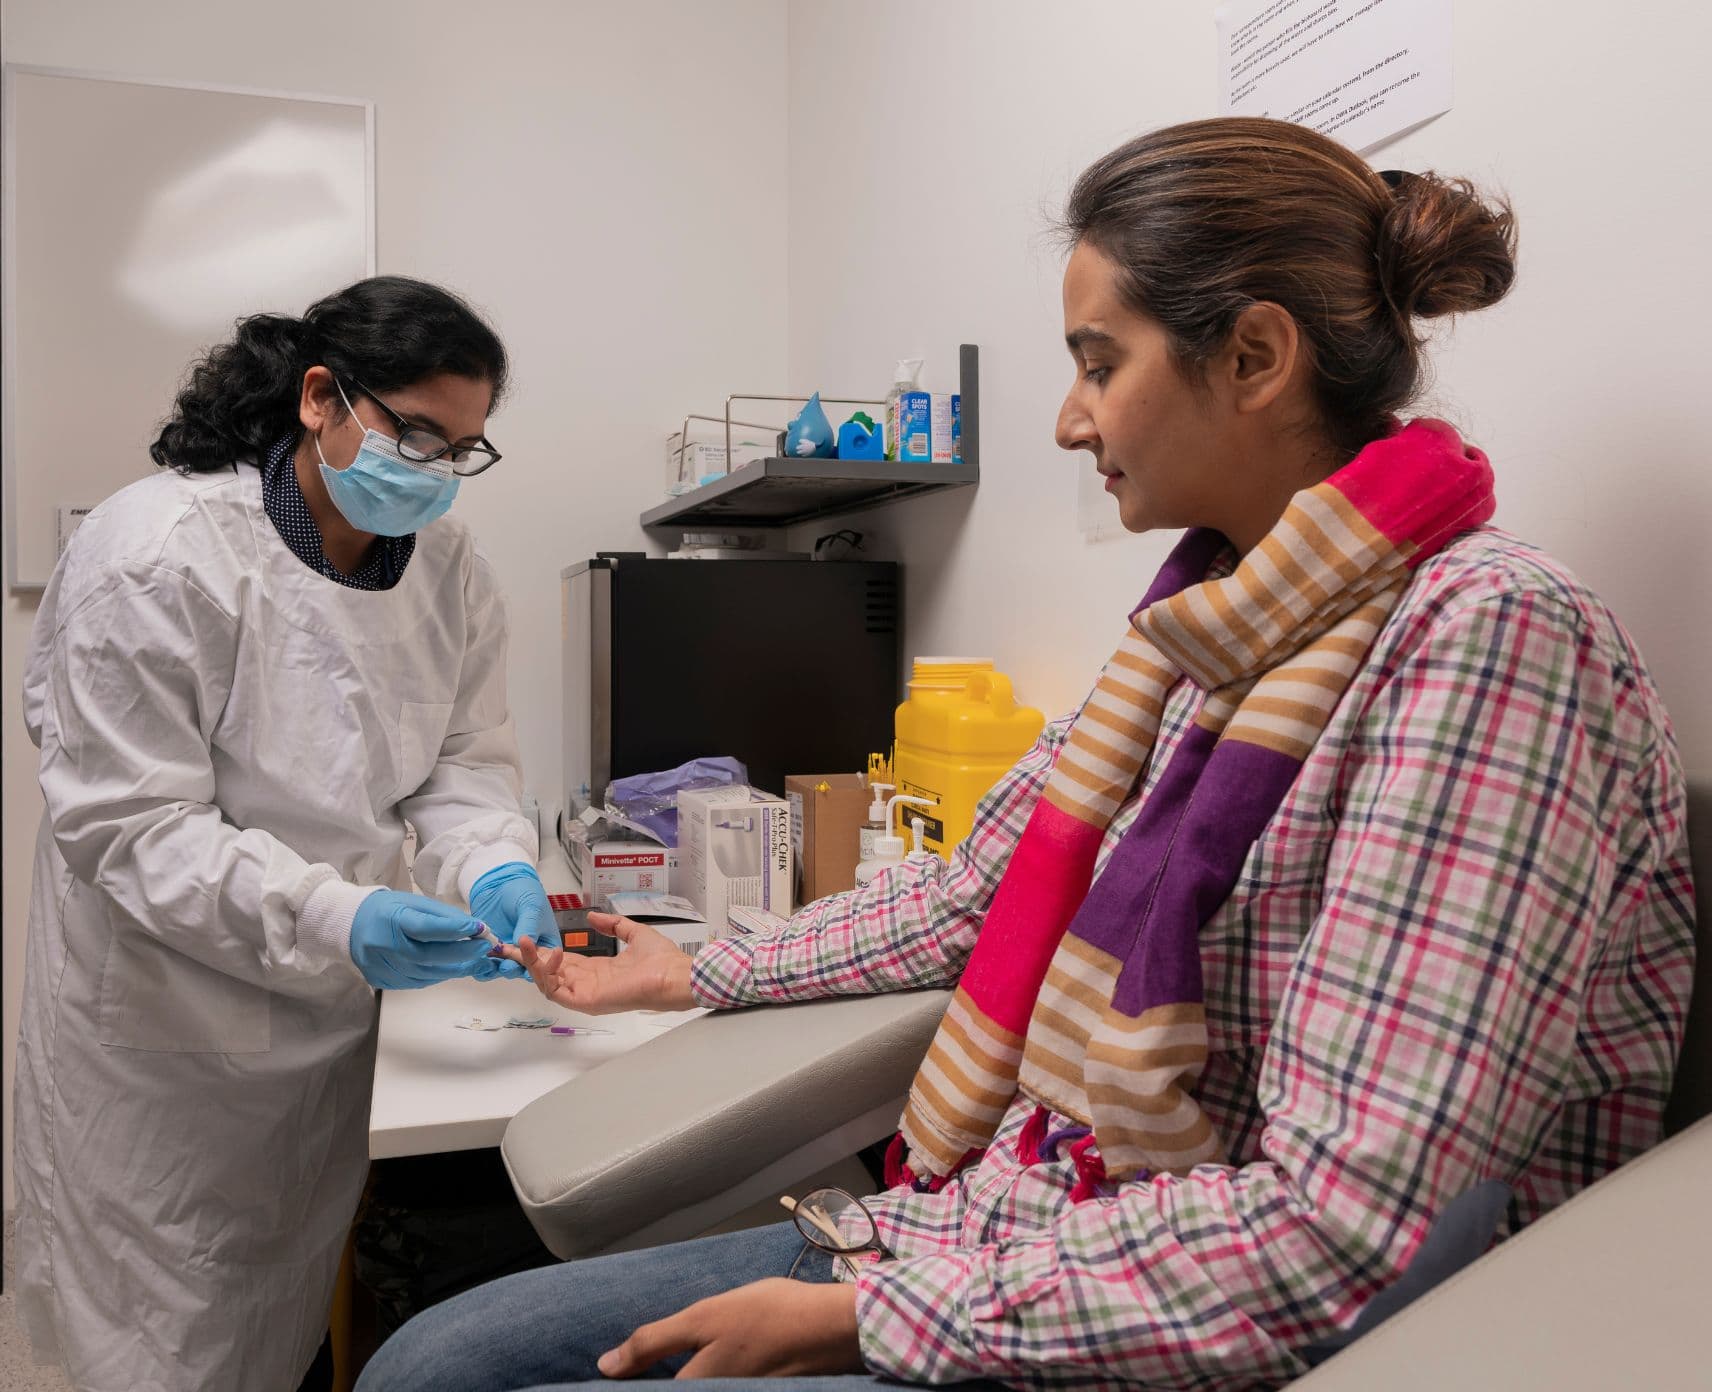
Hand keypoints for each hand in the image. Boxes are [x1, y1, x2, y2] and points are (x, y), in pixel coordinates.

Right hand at [348, 889, 489, 989]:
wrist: (350, 926)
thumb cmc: (387, 910)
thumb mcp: (413, 902)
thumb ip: (443, 916)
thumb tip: (474, 928)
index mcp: (392, 920)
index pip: (426, 928)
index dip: (455, 930)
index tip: (480, 928)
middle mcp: (385, 947)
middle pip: (429, 956)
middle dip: (463, 953)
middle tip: (485, 947)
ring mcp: (383, 968)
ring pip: (427, 974)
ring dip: (456, 968)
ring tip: (475, 959)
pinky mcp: (384, 981)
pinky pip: (419, 981)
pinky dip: (439, 974)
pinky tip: (452, 966)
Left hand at [470, 861, 555, 979]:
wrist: (500, 882)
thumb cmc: (524, 891)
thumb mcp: (532, 907)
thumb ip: (529, 926)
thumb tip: (524, 944)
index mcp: (545, 944)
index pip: (544, 963)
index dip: (537, 969)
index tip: (527, 969)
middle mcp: (527, 952)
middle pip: (522, 969)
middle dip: (514, 970)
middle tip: (506, 966)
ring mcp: (508, 951)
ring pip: (503, 968)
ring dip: (496, 970)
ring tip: (489, 966)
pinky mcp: (490, 948)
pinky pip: (487, 961)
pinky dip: (481, 964)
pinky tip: (477, 962)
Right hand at [499, 913, 694, 1013]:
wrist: (675, 974)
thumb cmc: (662, 960)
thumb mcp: (633, 933)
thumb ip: (612, 924)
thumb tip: (592, 918)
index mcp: (596, 970)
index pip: (561, 962)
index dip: (542, 951)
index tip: (524, 939)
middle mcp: (587, 983)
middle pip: (547, 972)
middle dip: (526, 958)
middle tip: (505, 945)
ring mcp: (585, 994)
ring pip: (546, 982)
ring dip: (531, 963)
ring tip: (522, 943)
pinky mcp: (586, 1001)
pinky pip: (556, 990)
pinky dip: (546, 973)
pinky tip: (547, 954)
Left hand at [597, 1279, 862, 1379]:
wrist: (832, 1328)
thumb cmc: (768, 1317)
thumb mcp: (705, 1318)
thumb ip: (653, 1343)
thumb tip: (606, 1367)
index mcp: (693, 1391)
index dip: (629, 1382)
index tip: (614, 1371)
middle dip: (653, 1380)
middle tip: (635, 1361)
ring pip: (692, 1389)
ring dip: (677, 1379)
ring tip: (663, 1362)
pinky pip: (716, 1388)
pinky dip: (702, 1377)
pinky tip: (707, 1359)